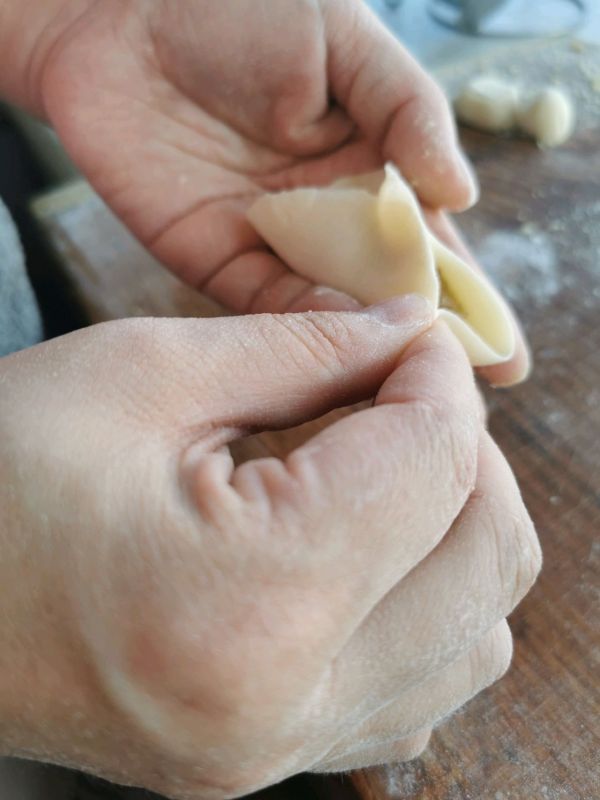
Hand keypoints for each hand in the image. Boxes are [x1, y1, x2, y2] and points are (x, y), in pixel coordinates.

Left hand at [0, 0, 528, 384]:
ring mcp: (273, 244)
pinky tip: (345, 345)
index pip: (429, 244)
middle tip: (474, 398)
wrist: (116, 14)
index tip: (505, 353)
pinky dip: (306, 328)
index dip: (468, 297)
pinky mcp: (215, 262)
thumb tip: (461, 193)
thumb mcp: (347, 41)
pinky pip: (268, 306)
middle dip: (429, 345)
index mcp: (368, 166)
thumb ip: (408, 112)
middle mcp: (327, 217)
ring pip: (333, 311)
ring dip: (373, 348)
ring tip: (416, 386)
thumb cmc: (239, 7)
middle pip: (387, 294)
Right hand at [0, 297, 540, 797]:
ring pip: (474, 632)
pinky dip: (423, 598)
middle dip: (466, 451)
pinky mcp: (268, 756)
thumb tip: (406, 333)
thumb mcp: (141, 376)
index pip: (433, 466)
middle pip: (487, 557)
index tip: (411, 335)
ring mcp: (279, 749)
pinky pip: (419, 684)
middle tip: (404, 392)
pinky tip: (363, 543)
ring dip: (455, 527)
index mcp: (248, 601)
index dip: (439, 378)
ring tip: (383, 464)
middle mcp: (283, 706)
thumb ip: (302, 348)